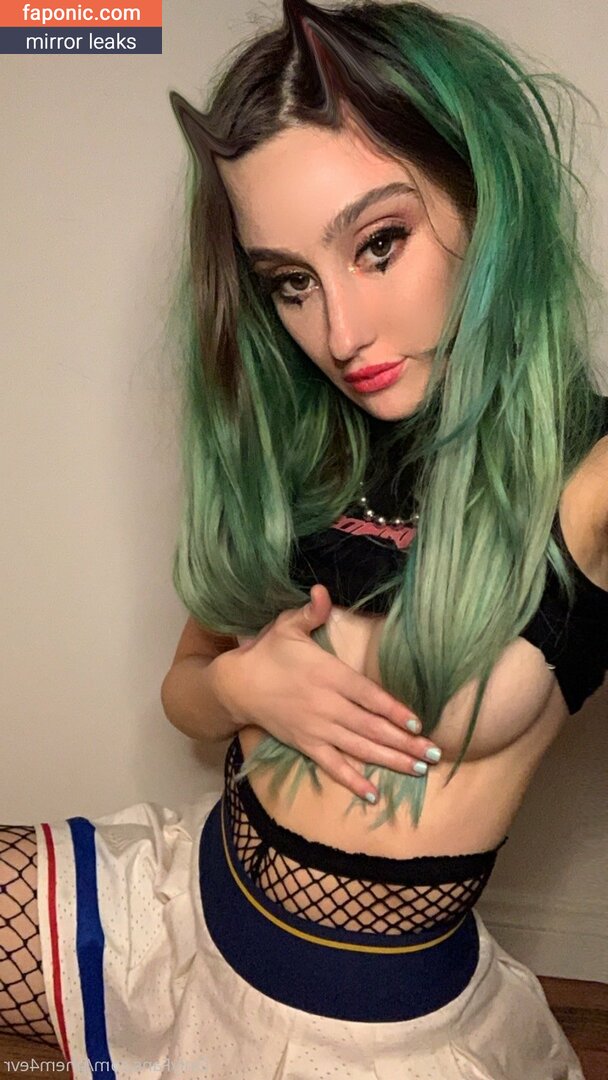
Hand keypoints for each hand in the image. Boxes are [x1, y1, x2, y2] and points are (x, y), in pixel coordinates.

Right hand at [212, 584, 441, 802]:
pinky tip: (373, 793)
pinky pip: (332, 766)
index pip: (368, 695)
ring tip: (419, 770)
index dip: (394, 710)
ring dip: (390, 760)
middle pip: (371, 727)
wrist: (237, 686)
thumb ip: (310, 612)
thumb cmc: (269, 653)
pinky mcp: (305, 745)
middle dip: (405, 743)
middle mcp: (326, 705)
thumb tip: (322, 589)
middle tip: (435, 755)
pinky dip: (352, 780)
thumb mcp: (287, 627)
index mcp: (328, 675)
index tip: (418, 724)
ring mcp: (316, 729)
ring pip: (359, 748)